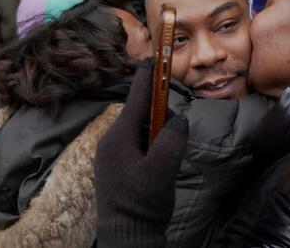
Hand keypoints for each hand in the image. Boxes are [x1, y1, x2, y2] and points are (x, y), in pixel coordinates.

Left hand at [95, 59, 188, 246]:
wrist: (127, 236)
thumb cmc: (142, 203)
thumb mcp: (163, 169)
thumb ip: (172, 139)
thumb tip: (178, 120)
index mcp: (118, 137)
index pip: (136, 99)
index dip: (148, 78)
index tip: (153, 58)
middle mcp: (111, 142)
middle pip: (138, 114)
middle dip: (157, 113)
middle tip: (173, 124)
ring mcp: (112, 155)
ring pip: (138, 130)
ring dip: (155, 132)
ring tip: (166, 153)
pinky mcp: (116, 167)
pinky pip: (135, 144)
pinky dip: (150, 144)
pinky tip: (158, 161)